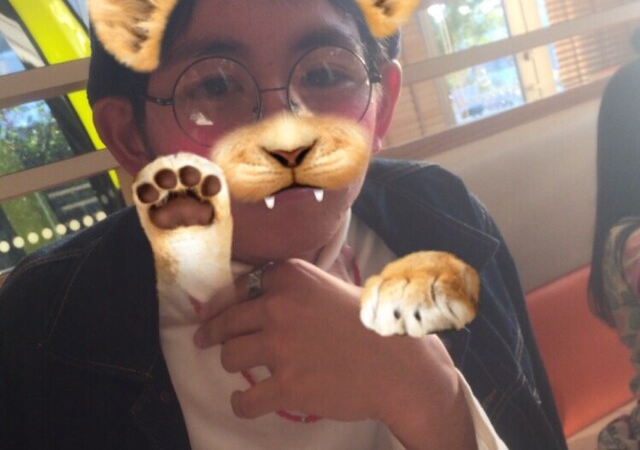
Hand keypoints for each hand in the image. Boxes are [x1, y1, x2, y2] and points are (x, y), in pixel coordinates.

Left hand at [193, 258, 475, 449]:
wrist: (398, 363)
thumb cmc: (368, 322)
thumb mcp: (330, 286)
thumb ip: (295, 287)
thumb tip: (264, 292)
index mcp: (289, 276)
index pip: (239, 287)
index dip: (224, 302)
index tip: (213, 312)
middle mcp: (279, 306)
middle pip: (226, 321)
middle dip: (213, 332)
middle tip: (205, 339)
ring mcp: (280, 347)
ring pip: (229, 356)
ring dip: (231, 363)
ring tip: (239, 368)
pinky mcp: (287, 385)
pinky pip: (244, 399)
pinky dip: (240, 402)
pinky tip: (243, 399)